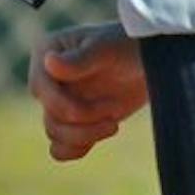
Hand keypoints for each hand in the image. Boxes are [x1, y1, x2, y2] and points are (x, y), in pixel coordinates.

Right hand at [28, 22, 148, 160]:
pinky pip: (59, 147)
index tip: (111, 104)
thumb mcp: (107, 49)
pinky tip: (101, 135)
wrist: (152, 61)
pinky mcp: (72, 119)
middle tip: (115, 110)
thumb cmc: (129, 45)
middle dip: (85, 120)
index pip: (42, 89)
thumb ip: (79, 59)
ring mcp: (58, 99)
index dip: (69, 105)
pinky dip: (76, 149)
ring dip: (84, 135)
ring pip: (54, 133)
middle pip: (49, 115)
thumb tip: (48, 62)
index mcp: (47, 52)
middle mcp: (47, 77)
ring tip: (114, 124)